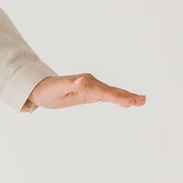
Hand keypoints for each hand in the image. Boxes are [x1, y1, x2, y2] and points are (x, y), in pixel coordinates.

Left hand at [24, 73, 145, 110]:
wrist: (40, 88)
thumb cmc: (47, 90)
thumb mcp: (57, 89)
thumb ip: (71, 84)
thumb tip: (83, 80)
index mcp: (85, 82)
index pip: (103, 92)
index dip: (117, 97)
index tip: (129, 102)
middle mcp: (91, 83)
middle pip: (111, 91)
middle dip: (127, 96)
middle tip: (142, 101)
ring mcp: (92, 87)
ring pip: (112, 93)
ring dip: (127, 97)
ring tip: (142, 101)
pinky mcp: (91, 93)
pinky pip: (107, 96)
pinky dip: (118, 99)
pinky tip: (127, 102)